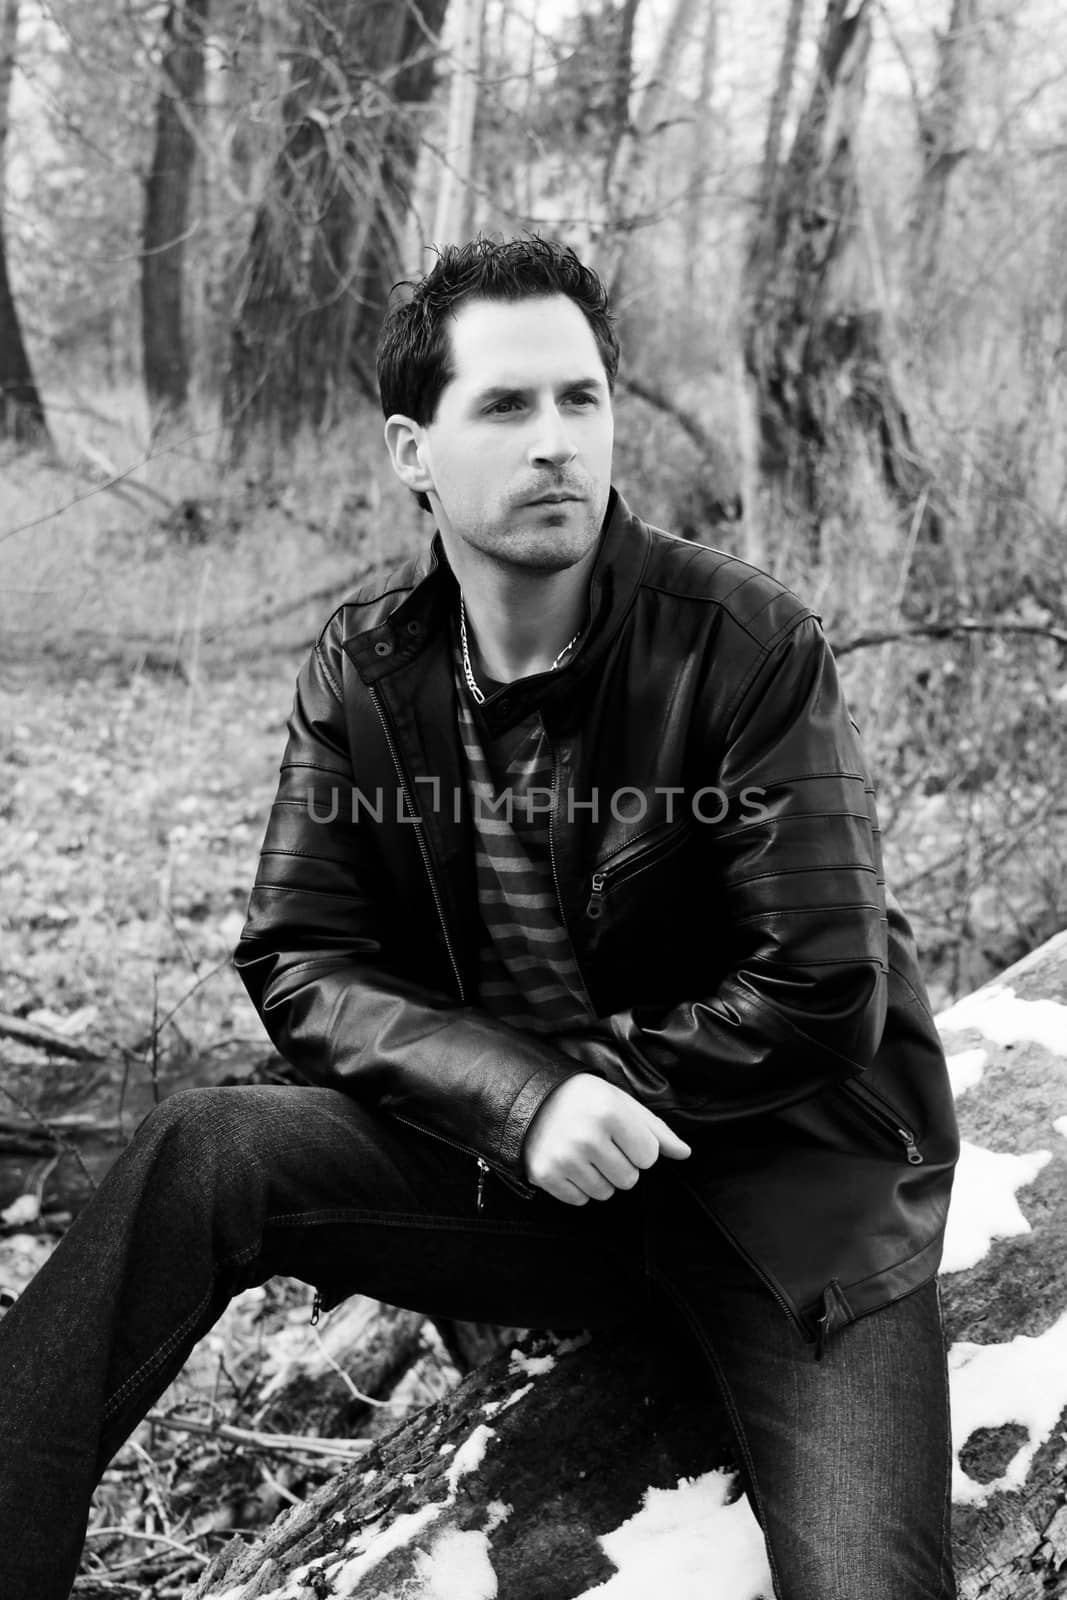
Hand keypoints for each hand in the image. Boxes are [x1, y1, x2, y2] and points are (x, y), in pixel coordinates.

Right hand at [522, 1073, 690, 1205]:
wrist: (530, 1097)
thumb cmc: (584, 1099)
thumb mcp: (621, 1103)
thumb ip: (655, 1130)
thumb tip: (685, 1153)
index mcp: (610, 1113)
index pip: (649, 1157)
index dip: (639, 1147)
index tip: (621, 1134)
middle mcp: (587, 1137)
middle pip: (629, 1179)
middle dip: (620, 1164)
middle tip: (601, 1144)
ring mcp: (564, 1159)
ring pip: (606, 1193)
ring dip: (600, 1177)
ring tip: (585, 1153)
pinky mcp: (546, 1175)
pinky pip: (580, 1200)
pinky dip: (578, 1186)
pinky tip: (570, 1163)